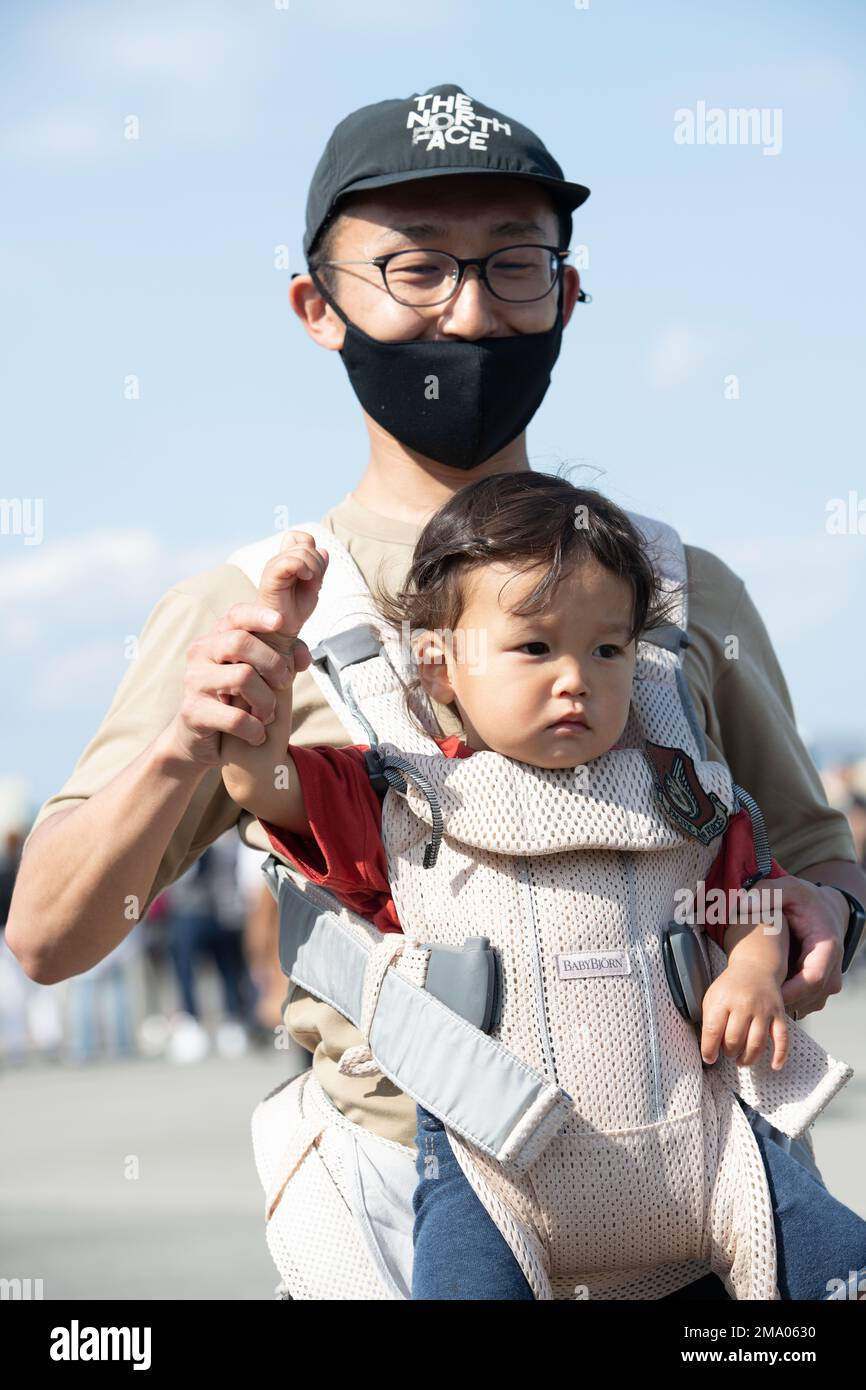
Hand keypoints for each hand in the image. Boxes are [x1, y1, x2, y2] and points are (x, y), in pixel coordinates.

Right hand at [165, 603, 297, 768]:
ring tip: (267, 715)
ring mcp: (193, 681)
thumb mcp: (259, 675)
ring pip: (242, 677)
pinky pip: (235, 717)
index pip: (236, 615)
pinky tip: (256, 734)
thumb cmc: (234, 699)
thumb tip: (303, 657)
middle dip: (273, 663)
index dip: (258, 616)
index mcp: (217, 638)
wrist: (201, 739)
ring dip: (266, 701)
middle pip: (240, 642)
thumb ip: (283, 659)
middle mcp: (201, 653)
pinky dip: (254, 729)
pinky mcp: (192, 711)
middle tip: (284, 683)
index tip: (280, 622)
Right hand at [256, 531, 329, 660]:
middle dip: (318, 563)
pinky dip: (303, 568)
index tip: (316, 574)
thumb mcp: (313, 585)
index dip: (315, 552)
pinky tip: (306, 580)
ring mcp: (273, 567)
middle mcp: (278, 560)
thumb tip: (324, 550)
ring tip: (311, 585)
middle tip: (314, 583)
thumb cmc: (295, 610)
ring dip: (314, 568)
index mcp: (287, 560)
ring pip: (302, 551)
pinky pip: (289, 561)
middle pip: (306, 543)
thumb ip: (319, 567)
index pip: (303, 539)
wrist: (282, 630)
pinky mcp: (270, 578)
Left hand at [699, 962, 789, 1070]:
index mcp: (723, 1000)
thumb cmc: (731, 987)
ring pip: (756, 1044)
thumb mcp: (712, 997)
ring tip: (741, 1060)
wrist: (755, 967)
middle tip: (727, 1052)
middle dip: (728, 1052)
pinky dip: (780, 1055)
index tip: (709, 1057)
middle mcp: (744, 1004)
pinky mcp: (779, 1014)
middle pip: (735, 1040)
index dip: (709, 1050)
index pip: (713, 1031)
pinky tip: (775, 1066)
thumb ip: (710, 1021)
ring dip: (748, 1058)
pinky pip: (782, 1038)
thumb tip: (709, 1050)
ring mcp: (763, 1010)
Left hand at [754, 875, 845, 1018]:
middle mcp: (833, 971)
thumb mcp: (788, 889)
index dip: (789, 990)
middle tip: (750, 995)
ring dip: (780, 1002)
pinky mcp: (818, 991)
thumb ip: (767, 893)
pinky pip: (801, 1003)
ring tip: (753, 992)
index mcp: (828, 948)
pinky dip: (782, 999)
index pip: (813, 979)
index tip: (763, 991)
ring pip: (804, 1005)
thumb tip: (745, 903)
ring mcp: (827, 985)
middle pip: (808, 997)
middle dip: (779, 999)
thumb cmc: (805, 901)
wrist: (824, 911)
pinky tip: (762, 989)